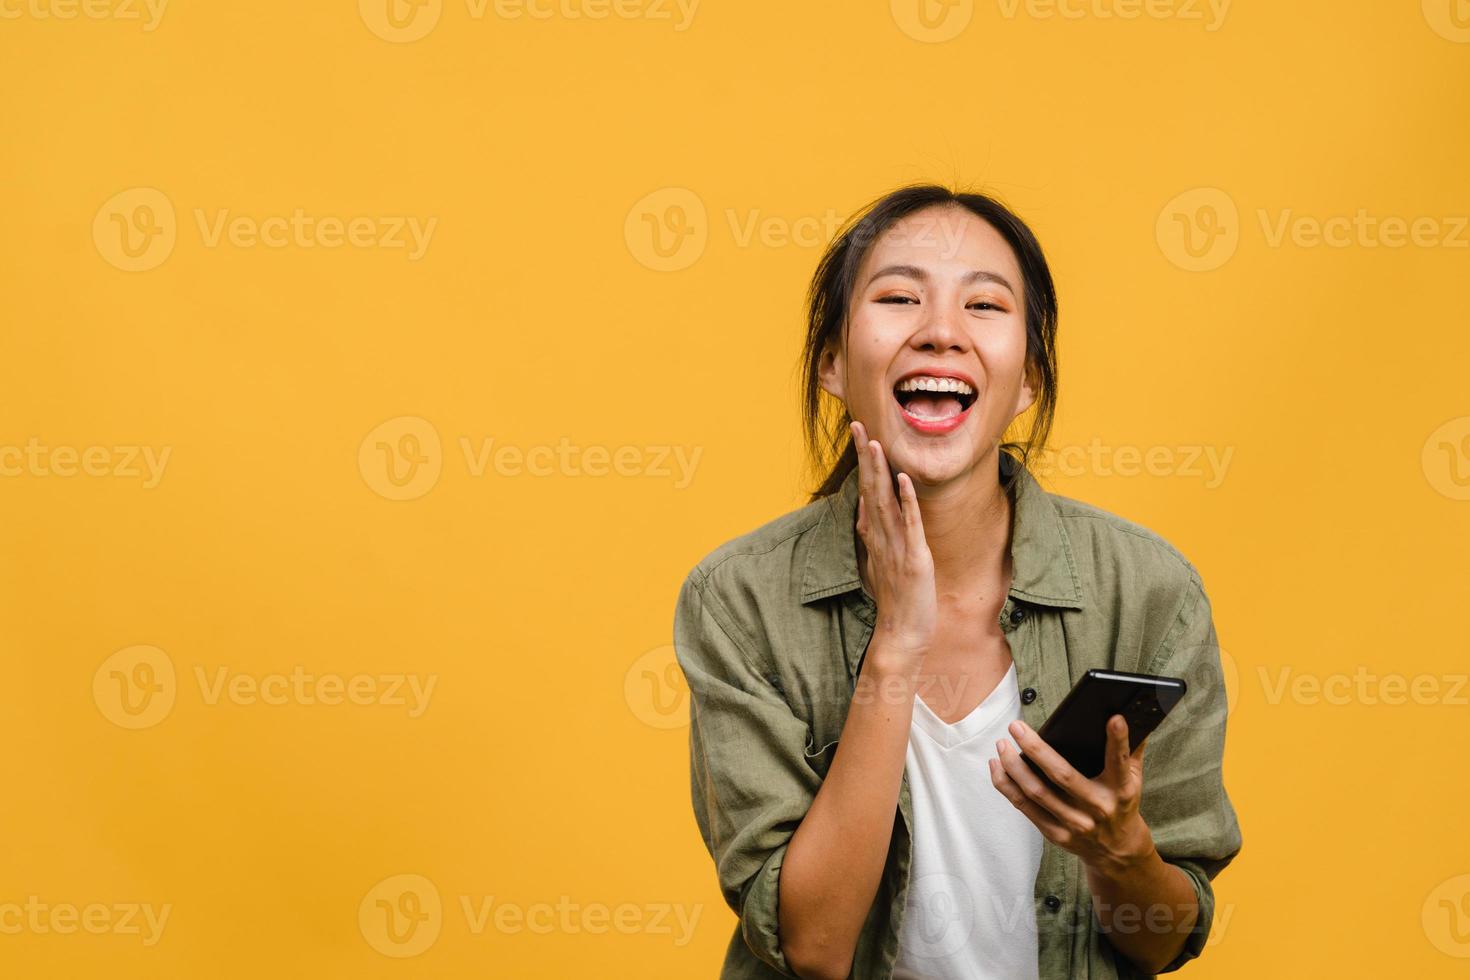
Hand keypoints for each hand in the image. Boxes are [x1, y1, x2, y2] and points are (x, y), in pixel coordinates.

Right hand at [850, 420, 936, 668]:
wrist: (901, 634)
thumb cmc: (897, 600)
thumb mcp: (883, 561)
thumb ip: (875, 534)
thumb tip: (868, 510)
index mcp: (875, 535)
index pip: (866, 489)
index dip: (863, 461)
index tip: (859, 433)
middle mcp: (880, 536)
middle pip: (870, 488)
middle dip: (865, 456)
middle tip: (858, 424)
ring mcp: (895, 547)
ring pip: (885, 501)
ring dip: (880, 471)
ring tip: (876, 442)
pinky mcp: (913, 559)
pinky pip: (910, 525)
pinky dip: (906, 502)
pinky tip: (903, 480)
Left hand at [989, 713, 1156, 875]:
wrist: (1118, 851)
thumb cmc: (1122, 803)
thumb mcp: (1135, 779)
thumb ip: (1132, 749)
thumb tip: (1134, 714)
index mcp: (1121, 790)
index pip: (1119, 762)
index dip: (1118, 741)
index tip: (1114, 718)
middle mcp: (1098, 807)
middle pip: (1062, 776)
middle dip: (1036, 749)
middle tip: (1016, 726)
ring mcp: (1075, 824)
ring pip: (1036, 792)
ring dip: (1014, 766)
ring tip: (1002, 744)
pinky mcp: (1056, 834)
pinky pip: (1024, 807)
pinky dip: (1006, 785)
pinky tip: (997, 766)